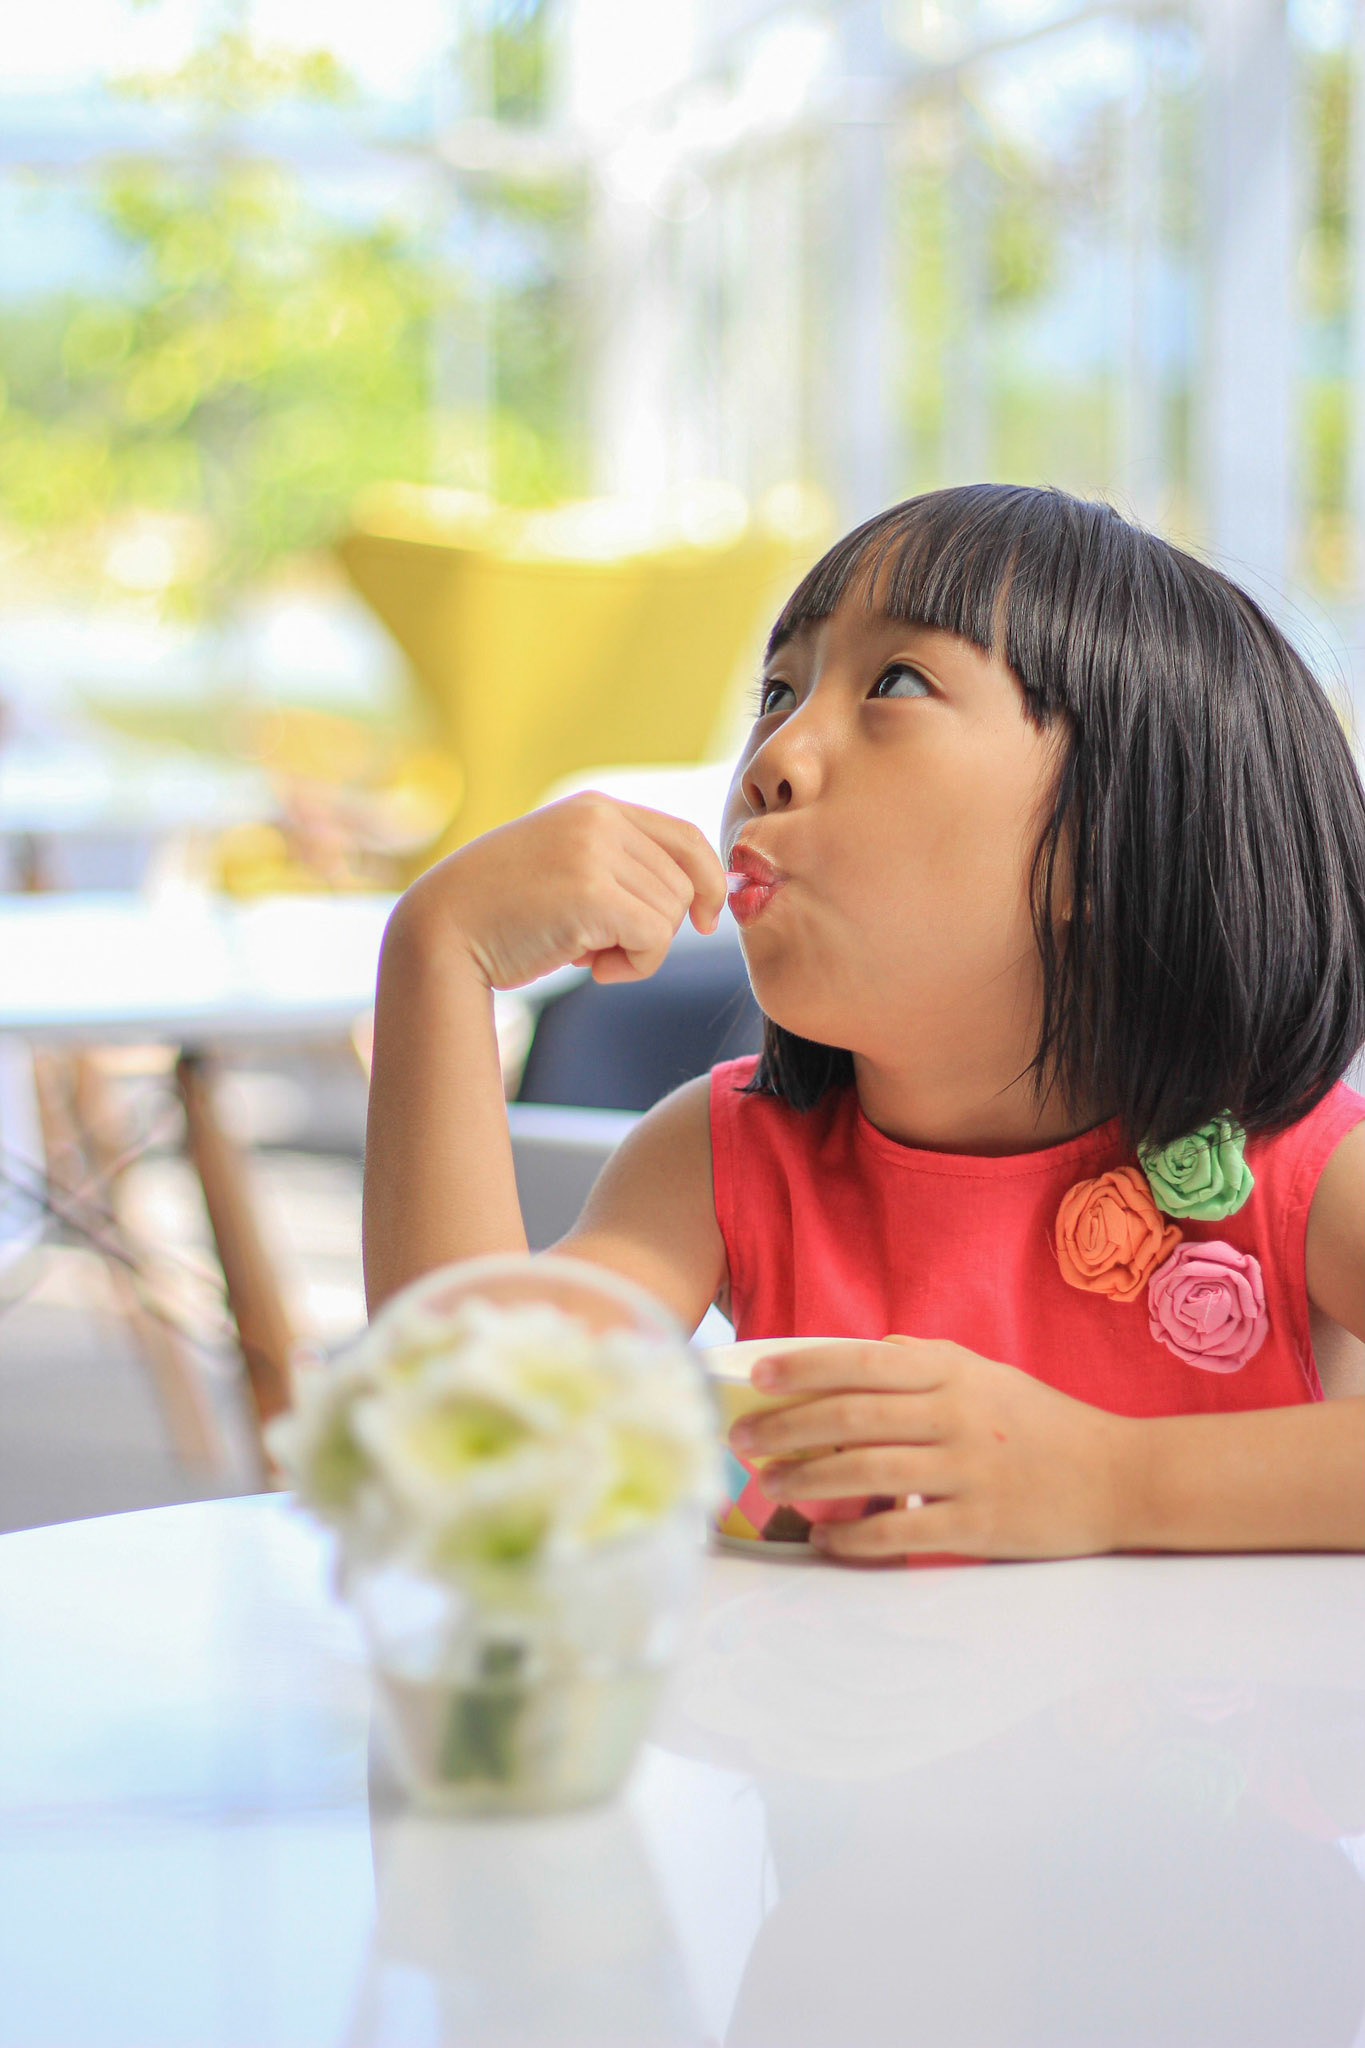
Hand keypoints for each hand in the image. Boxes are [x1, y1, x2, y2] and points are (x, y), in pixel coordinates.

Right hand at [392, 792, 727, 990]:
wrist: (439, 932)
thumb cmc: (500, 914)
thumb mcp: (563, 866)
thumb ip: (616, 866)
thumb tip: (694, 899)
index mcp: (595, 808)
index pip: (685, 837)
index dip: (707, 881)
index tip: (705, 920)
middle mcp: (599, 821)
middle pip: (683, 883)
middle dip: (657, 928)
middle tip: (603, 948)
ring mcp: (595, 853)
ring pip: (672, 914)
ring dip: (641, 950)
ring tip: (588, 955)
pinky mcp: (593, 895)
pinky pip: (656, 939)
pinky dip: (635, 966)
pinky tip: (593, 969)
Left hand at [726, 1337, 1125, 1562]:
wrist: (1120, 1476)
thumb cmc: (1046, 1424)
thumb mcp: (988, 1374)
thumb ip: (928, 1362)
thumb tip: (867, 1352)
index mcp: (952, 1373)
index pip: (861, 1363)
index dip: (803, 1369)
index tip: (756, 1378)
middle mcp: (954, 1415)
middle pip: (851, 1418)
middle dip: (786, 1428)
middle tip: (741, 1440)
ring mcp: (967, 1471)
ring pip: (866, 1472)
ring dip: (807, 1480)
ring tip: (768, 1486)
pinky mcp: (979, 1526)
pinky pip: (901, 1530)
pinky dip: (855, 1537)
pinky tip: (824, 1539)